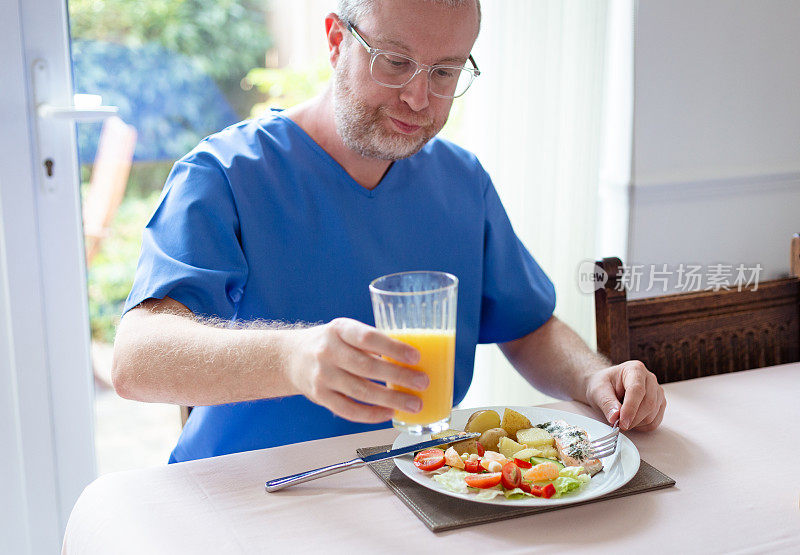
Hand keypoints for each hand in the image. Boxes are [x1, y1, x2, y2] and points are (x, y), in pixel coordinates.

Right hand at [286, 318, 428, 422]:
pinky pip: (349, 410)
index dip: (393, 347)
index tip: (415, 357)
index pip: (367, 337)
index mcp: (339, 329)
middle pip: (367, 366)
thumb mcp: (346, 332)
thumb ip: (372, 343)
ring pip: (361, 391)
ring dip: (391, 399)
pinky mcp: (320, 397)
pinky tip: (389, 413)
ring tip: (414, 403)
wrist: (292, 358)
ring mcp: (322, 376)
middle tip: (422, 382)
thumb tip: (411, 360)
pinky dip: (371, 414)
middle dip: (399, 377)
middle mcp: (328, 351)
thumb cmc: (330, 344)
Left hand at [584, 360, 665, 431]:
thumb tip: (615, 417)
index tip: (622, 422)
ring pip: (652, 415)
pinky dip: (642, 427)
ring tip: (621, 418)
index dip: (630, 408)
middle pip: (648, 403)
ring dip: (636, 423)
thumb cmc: (604, 385)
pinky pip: (655, 422)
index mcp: (635, 369)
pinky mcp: (659, 404)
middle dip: (633, 419)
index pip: (637, 390)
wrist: (607, 386)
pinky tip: (631, 420)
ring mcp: (657, 392)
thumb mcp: (598, 391)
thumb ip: (607, 403)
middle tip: (618, 424)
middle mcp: (650, 379)